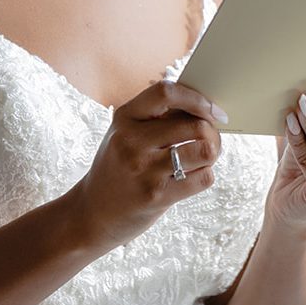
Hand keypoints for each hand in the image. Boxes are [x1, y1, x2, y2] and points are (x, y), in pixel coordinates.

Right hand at [71, 81, 224, 248]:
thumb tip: (203, 105)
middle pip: (195, 124)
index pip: (166, 92)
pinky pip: (203, 177)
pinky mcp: (156, 196)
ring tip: (204, 156)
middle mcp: (132, 140)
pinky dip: (206, 174)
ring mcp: (144, 169)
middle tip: (211, 138)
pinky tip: (194, 176)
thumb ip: (156, 117)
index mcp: (125, 117)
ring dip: (212, 152)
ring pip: (204, 150)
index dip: (196, 97)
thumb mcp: (125, 133)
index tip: (212, 108)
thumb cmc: (118, 167)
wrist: (93, 212)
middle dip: (212, 131)